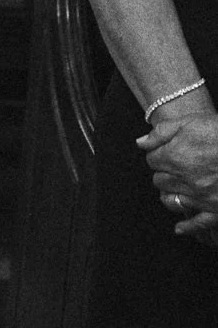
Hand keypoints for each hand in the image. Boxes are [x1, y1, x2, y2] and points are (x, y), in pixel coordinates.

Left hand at [142, 109, 217, 233]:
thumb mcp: (191, 123)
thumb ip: (162, 132)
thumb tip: (140, 143)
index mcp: (176, 157)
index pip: (152, 160)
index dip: (158, 154)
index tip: (166, 152)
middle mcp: (185, 180)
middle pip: (160, 180)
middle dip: (164, 172)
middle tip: (175, 166)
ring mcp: (201, 197)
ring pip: (172, 200)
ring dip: (172, 193)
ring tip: (179, 187)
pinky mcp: (216, 210)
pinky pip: (198, 223)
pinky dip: (187, 226)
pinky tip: (179, 229)